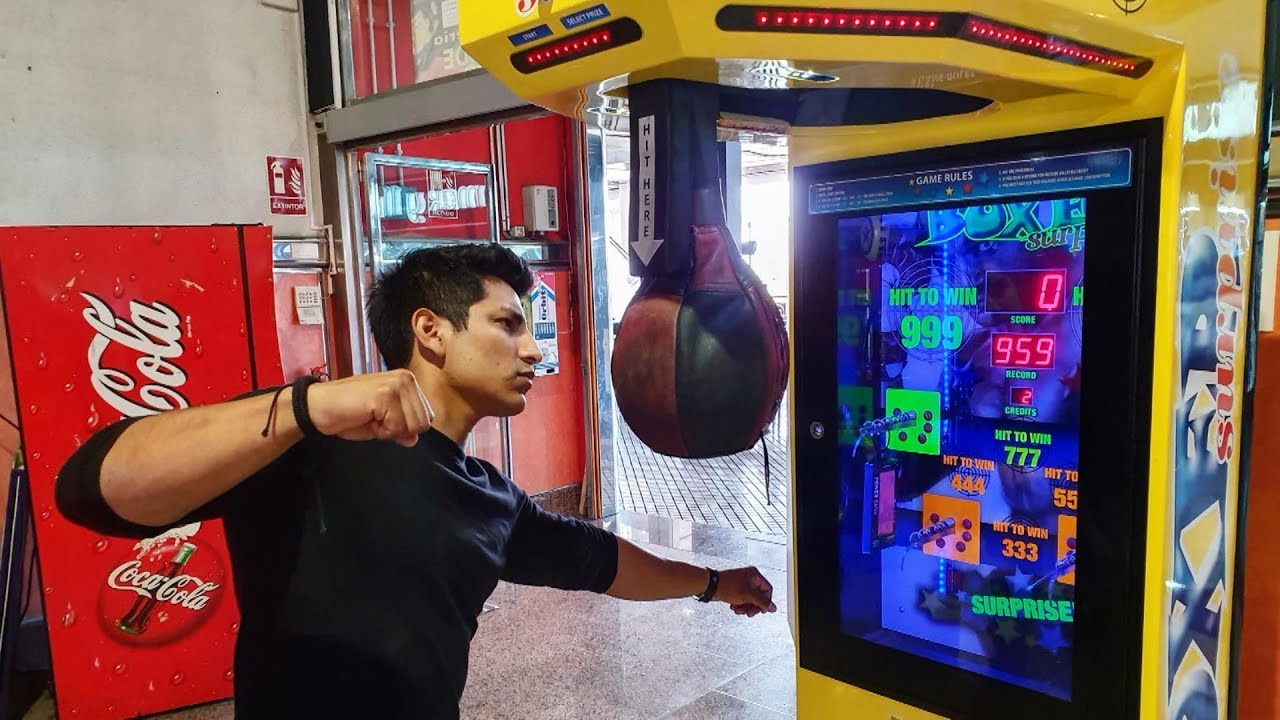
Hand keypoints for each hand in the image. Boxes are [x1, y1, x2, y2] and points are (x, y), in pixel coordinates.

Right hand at [306, 369, 433, 446]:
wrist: (319, 408)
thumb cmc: (349, 413)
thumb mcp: (383, 423)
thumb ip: (403, 428)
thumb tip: (415, 438)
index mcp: (408, 381)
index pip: (427, 417)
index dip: (404, 427)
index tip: (382, 419)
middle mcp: (406, 378)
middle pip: (423, 422)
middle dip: (399, 430)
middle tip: (375, 419)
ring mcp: (396, 385)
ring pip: (413, 426)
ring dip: (390, 430)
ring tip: (370, 417)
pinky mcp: (385, 395)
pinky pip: (397, 427)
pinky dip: (381, 431)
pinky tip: (366, 417)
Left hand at [713, 567, 776, 616]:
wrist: (710, 586)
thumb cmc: (726, 586)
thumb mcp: (748, 596)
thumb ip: (762, 602)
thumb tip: (772, 607)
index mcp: (754, 575)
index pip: (767, 589)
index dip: (766, 601)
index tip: (762, 610)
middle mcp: (749, 577)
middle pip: (758, 596)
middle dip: (753, 606)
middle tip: (749, 612)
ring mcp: (741, 583)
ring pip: (749, 599)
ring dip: (745, 607)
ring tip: (739, 610)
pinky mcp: (735, 588)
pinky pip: (742, 599)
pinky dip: (739, 604)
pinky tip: (734, 607)